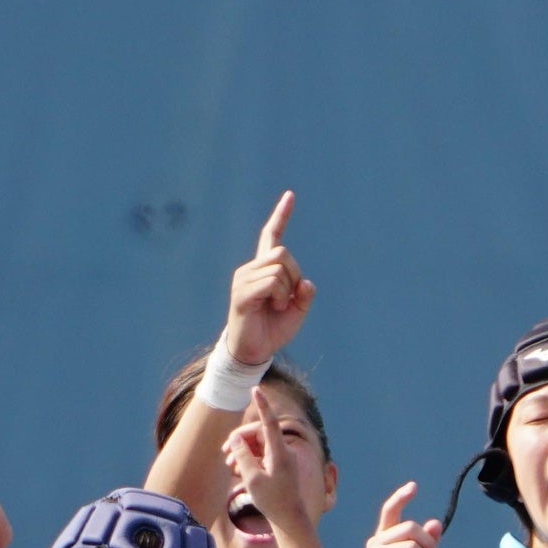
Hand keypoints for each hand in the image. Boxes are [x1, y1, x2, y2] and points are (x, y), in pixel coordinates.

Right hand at [223, 191, 313, 365]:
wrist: (254, 351)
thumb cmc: (273, 330)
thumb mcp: (297, 311)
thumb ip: (305, 294)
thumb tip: (305, 282)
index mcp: (263, 269)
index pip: (271, 236)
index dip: (281, 216)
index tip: (290, 195)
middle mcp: (250, 269)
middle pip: (282, 252)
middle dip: (294, 275)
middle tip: (288, 299)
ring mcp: (243, 279)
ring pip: (279, 267)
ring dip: (287, 290)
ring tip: (278, 307)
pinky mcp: (242, 292)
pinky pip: (271, 282)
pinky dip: (280, 297)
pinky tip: (274, 309)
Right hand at [225, 413, 311, 534]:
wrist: (288, 519)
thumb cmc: (272, 501)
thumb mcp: (252, 478)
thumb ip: (242, 455)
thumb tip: (235, 438)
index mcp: (280, 452)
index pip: (269, 422)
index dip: (262, 405)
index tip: (255, 389)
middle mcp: (282, 451)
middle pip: (257, 433)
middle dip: (239, 440)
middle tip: (224, 452)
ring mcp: (281, 457)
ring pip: (257, 444)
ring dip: (241, 451)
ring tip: (229, 467)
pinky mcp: (278, 465)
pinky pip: (260, 454)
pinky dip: (248, 459)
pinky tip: (237, 472)